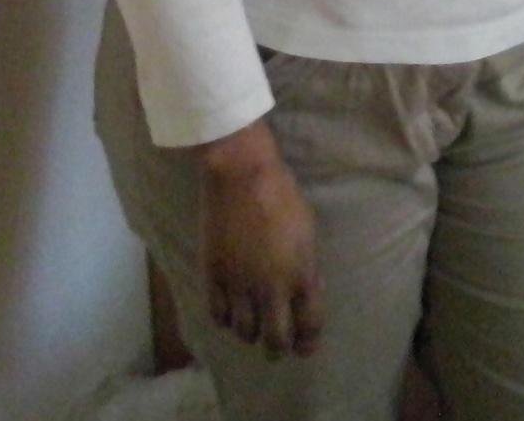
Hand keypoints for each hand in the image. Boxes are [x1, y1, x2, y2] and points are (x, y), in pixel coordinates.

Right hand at [198, 122, 323, 359]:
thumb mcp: (307, 230)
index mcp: (302, 274)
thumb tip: (305, 292)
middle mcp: (272, 287)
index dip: (308, 342)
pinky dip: (225, 318)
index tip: (304, 347)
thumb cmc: (281, 194)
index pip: (309, 326)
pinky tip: (229, 310)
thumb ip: (307, 267)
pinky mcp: (214, 276)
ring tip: (251, 325)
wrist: (241, 174)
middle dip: (277, 349)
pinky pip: (218, 315)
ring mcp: (240, 284)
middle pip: (275, 341)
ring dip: (250, 333)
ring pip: (244, 333)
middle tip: (275, 346)